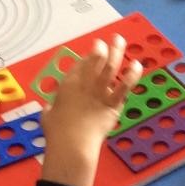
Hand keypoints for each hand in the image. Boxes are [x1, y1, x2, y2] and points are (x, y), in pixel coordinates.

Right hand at [41, 36, 141, 185]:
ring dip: (116, 51)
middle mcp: (84, 84)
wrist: (72, 144)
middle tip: (108, 41)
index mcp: (67, 85)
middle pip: (95, 60)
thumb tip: (49, 110)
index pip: (80, 65)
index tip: (95, 52)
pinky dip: (131, 74)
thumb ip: (51, 110)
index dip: (88, 57)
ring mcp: (99, 93)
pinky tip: (137, 65)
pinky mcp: (112, 104)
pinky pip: (124, 87)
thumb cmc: (58, 133)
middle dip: (102, 48)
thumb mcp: (48, 117)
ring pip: (109, 67)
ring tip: (120, 41)